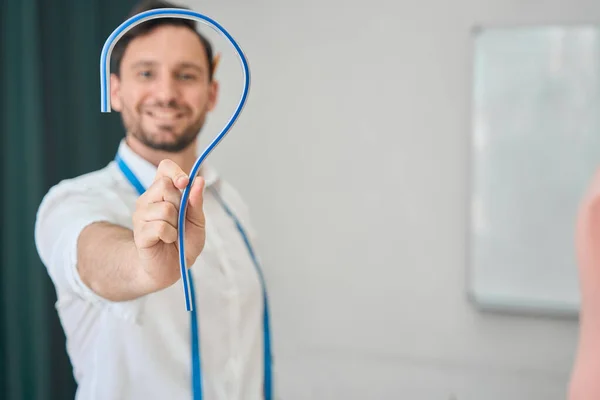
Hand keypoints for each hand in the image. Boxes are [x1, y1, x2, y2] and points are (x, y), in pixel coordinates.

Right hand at [132, 159, 205, 290]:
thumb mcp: (197, 221)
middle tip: (179, 220)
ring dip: (176, 224)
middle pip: (165, 185)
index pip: (165, 167)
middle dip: (180, 203)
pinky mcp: (139, 232)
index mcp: (163, 192)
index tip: (185, 183)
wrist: (171, 267)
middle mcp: (149, 199)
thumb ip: (196, 202)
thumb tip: (199, 180)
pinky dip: (170, 235)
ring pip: (165, 208)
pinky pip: (160, 226)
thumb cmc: (184, 242)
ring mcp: (141, 215)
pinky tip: (167, 240)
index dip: (176, 172)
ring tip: (174, 233)